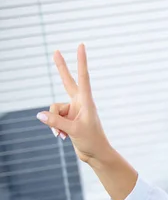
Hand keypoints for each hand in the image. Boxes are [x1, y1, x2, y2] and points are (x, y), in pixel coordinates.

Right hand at [36, 44, 111, 163]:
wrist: (96, 153)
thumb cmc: (91, 141)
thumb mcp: (73, 131)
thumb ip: (56, 122)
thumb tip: (39, 115)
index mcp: (86, 101)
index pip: (83, 77)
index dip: (81, 61)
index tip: (81, 45)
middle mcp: (80, 102)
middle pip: (67, 81)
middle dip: (61, 67)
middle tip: (56, 50)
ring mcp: (73, 109)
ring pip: (54, 108)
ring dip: (54, 122)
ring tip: (64, 134)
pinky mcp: (68, 118)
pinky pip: (53, 118)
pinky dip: (55, 127)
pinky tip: (62, 137)